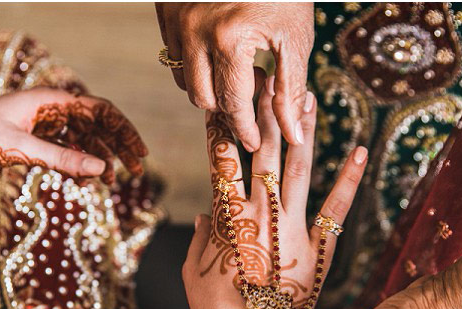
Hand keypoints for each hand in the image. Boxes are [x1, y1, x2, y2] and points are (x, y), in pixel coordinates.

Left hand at [0, 88, 146, 183]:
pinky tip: (83, 182)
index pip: (99, 110)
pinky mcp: (25, 140)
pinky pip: (62, 150)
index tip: (139, 154)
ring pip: (79, 138)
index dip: (123, 130)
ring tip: (111, 182)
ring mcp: (36, 124)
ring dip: (97, 158)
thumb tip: (102, 170)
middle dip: (116, 147)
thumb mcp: (18, 149)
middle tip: (134, 172)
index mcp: (46, 100)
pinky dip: (76, 164)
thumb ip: (61, 159)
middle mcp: (44, 108)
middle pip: (94, 124)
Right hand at [155, 2, 313, 151]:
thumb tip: (292, 135)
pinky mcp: (166, 11)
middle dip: (229, 104)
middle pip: (203, 99)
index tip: (256, 142)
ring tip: (241, 63)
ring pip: (184, 80)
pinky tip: (223, 46)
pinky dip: (197, 62)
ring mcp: (175, 20)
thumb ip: (291, 91)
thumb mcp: (295, 38)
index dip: (246, 129)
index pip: (232, 104)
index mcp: (229, 40)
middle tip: (258, 83)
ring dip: (210, 85)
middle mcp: (194, 31)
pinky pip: (174, 54)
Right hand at [182, 78, 366, 308]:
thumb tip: (205, 214)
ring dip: (299, 132)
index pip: (222, 165)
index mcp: (224, 220)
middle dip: (262, 116)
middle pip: (260, 155)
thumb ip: (200, 240)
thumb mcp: (194, 274)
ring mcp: (290, 231)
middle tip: (266, 82)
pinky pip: (336, 210)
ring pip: (296, 170)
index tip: (222, 106)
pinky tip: (357, 149)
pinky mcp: (317, 252)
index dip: (221, 133)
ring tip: (303, 97)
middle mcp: (257, 217)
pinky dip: (347, 180)